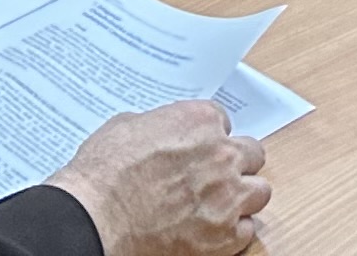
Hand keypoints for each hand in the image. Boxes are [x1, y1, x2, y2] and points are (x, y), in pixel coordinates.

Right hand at [51, 100, 269, 255]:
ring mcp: (228, 196)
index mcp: (200, 121)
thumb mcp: (128, 126)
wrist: (97, 217)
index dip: (210, 137)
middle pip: (252, 154)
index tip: (200, 149)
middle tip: (216, 175)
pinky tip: (213, 230)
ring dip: (243, 196)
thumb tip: (160, 135)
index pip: (223, 122)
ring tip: (221, 204)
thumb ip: (158, 126)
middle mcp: (222, 155)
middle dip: (236, 163)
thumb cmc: (105, 173)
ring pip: (259, 191)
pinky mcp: (224, 236)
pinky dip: (233, 231)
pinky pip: (247, 231)